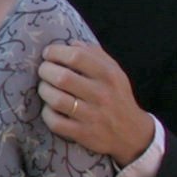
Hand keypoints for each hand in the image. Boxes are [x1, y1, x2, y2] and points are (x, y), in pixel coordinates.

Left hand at [38, 41, 155, 165]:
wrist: (132, 133)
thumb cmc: (117, 96)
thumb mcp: (114, 72)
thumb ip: (95, 54)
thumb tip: (71, 43)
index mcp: (109, 75)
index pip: (76, 56)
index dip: (56, 52)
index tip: (48, 54)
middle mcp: (101, 94)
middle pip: (62, 78)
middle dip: (45, 71)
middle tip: (44, 70)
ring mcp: (92, 116)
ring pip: (56, 100)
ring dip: (44, 90)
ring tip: (45, 88)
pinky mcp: (83, 134)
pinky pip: (56, 122)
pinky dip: (47, 113)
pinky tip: (50, 108)